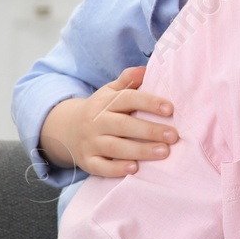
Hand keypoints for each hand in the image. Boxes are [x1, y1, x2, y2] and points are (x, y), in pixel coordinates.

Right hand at [37, 66, 176, 176]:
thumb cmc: (101, 109)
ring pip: (114, 147)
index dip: (149, 103)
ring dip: (139, 151)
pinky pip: (100, 167)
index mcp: (105, 102)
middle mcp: (96, 122)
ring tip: (164, 152)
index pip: (128, 99)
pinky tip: (134, 169)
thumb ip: (127, 81)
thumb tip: (144, 69)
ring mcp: (90, 142)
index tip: (170, 109)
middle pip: (123, 125)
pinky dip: (116, 169)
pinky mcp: (87, 161)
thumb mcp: (110, 92)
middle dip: (149, 130)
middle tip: (174, 136)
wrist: (66, 129)